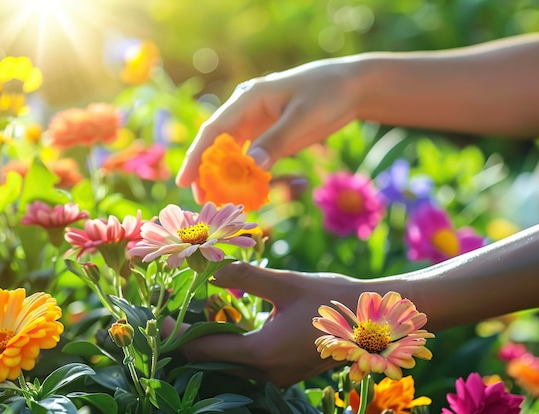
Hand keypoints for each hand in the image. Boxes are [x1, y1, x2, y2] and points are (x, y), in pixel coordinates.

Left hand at [172, 262, 367, 387]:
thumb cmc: (331, 298)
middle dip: (190, 338)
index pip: (202, 350)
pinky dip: (233, 347)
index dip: (175, 333)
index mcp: (261, 353)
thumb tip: (207, 266)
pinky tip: (228, 325)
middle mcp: (266, 373)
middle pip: (213, 361)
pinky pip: (249, 365)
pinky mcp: (287, 373)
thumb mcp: (285, 282)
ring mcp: (278, 378)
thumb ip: (243, 276)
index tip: (157, 317)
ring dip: (212, 343)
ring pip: (231, 364)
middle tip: (171, 312)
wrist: (376, 320)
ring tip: (194, 315)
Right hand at [176, 58, 363, 202]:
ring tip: (221, 202)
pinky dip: (248, 175)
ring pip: (233, 153)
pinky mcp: (270, 135)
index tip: (184, 181)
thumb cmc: (328, 95)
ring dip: (226, 177)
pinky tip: (250, 192)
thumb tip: (250, 168)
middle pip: (218, 144)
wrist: (353, 87)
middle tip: (202, 201)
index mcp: (249, 98)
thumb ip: (276, 141)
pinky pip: (252, 158)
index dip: (197, 156)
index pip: (215, 130)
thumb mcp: (303, 118)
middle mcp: (247, 110)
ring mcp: (258, 123)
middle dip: (208, 172)